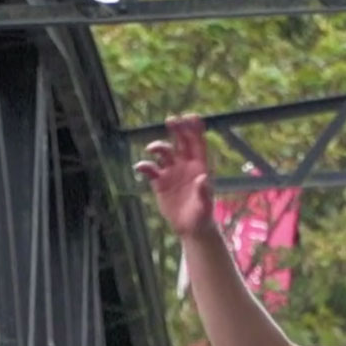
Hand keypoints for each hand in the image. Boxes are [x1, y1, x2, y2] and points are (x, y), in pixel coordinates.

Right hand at [134, 114, 217, 237]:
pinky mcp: (159, 182)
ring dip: (158, 147)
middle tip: (170, 119)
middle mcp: (185, 165)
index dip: (195, 129)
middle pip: (180, 142)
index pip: (198, 143)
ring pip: (164, 152)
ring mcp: (171, 172)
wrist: (190, 228)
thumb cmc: (202, 216)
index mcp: (199, 166)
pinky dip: (145, 166)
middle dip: (177, 129)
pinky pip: (150, 169)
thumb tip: (203, 177)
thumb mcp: (205, 206)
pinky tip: (140, 167)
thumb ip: (204, 191)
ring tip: (152, 149)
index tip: (190, 116)